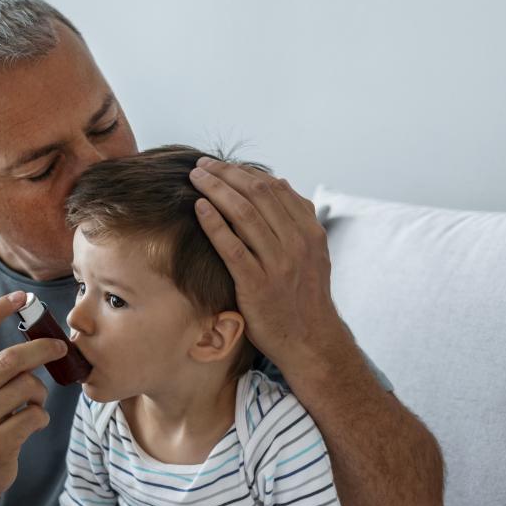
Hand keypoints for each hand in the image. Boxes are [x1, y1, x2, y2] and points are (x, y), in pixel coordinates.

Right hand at [0, 292, 67, 504]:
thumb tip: (34, 340)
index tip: (21, 297)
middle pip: (9, 359)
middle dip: (42, 349)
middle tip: (61, 346)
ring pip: (27, 388)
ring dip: (40, 394)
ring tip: (33, 403)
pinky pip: (34, 416)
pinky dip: (40, 417)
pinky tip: (30, 425)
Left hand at [189, 158, 350, 376]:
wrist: (309, 340)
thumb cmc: (302, 296)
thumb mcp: (311, 253)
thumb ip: (296, 220)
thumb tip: (280, 183)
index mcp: (309, 231)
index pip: (275, 188)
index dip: (244, 172)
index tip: (221, 165)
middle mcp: (296, 243)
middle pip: (257, 194)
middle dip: (225, 174)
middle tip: (201, 165)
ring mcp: (277, 263)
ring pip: (243, 214)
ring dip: (215, 190)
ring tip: (195, 178)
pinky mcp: (257, 284)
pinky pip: (232, 246)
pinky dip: (214, 222)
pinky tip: (198, 207)